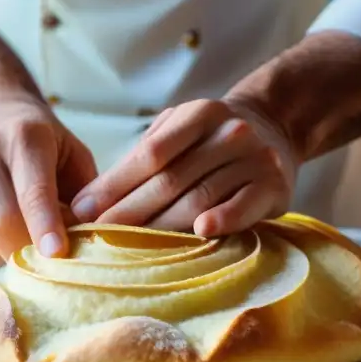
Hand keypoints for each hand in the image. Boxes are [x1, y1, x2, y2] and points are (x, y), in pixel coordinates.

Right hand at [0, 100, 96, 263]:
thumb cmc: (45, 145)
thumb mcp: (75, 157)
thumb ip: (86, 196)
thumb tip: (91, 239)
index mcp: (26, 137)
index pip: (33, 191)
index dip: (45, 226)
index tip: (57, 254)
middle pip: (2, 222)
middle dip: (29, 252)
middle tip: (50, 260)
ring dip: (6, 253)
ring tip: (26, 243)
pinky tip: (2, 234)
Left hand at [70, 98, 296, 235]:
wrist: (277, 128)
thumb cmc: (212, 138)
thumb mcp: (181, 128)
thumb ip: (145, 154)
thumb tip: (91, 200)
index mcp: (200, 114)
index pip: (150, 155)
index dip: (114, 185)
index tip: (84, 210)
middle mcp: (230, 132)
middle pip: (171, 180)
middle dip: (129, 211)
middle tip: (98, 235)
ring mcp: (255, 159)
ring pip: (200, 198)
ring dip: (162, 226)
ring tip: (132, 248)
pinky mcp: (274, 187)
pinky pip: (243, 207)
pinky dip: (223, 219)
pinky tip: (201, 232)